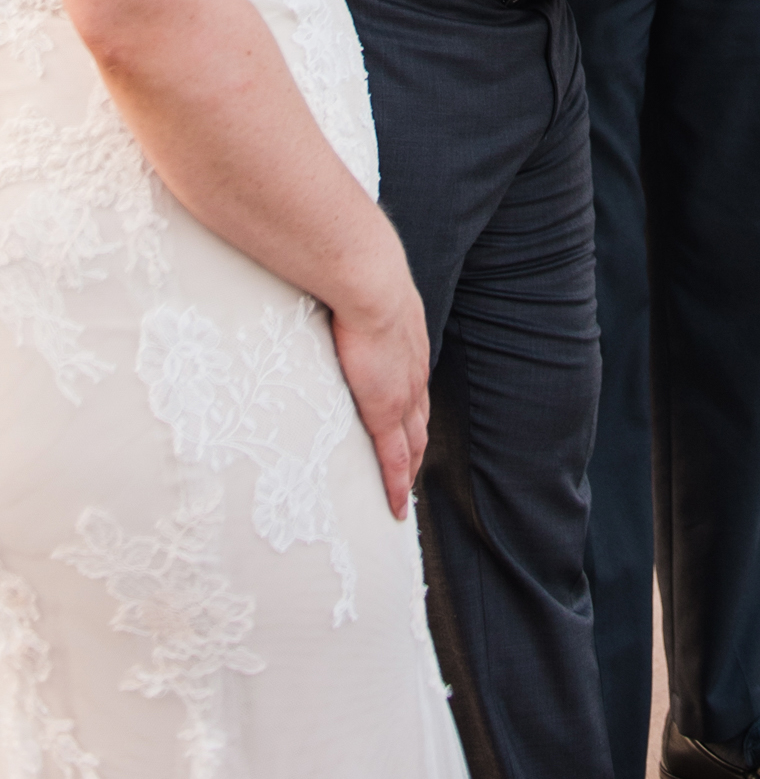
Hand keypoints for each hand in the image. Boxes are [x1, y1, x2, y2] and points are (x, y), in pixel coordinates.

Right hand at [330, 268, 430, 518]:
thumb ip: (344, 293)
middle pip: (420, 420)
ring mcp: (403, 393)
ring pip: (413, 443)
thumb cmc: (354, 272)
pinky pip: (394, 460)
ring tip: (402, 493)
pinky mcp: (385, 411)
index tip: (408, 426)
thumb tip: (319, 282)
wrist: (367, 280)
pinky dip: (396, 484)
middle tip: (410, 471)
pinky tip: (396, 507)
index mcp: (407, 342)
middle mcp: (413, 371)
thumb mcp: (357, 285)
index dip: (411, 410)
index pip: (413, 385)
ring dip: (410, 469)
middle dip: (417, 446)